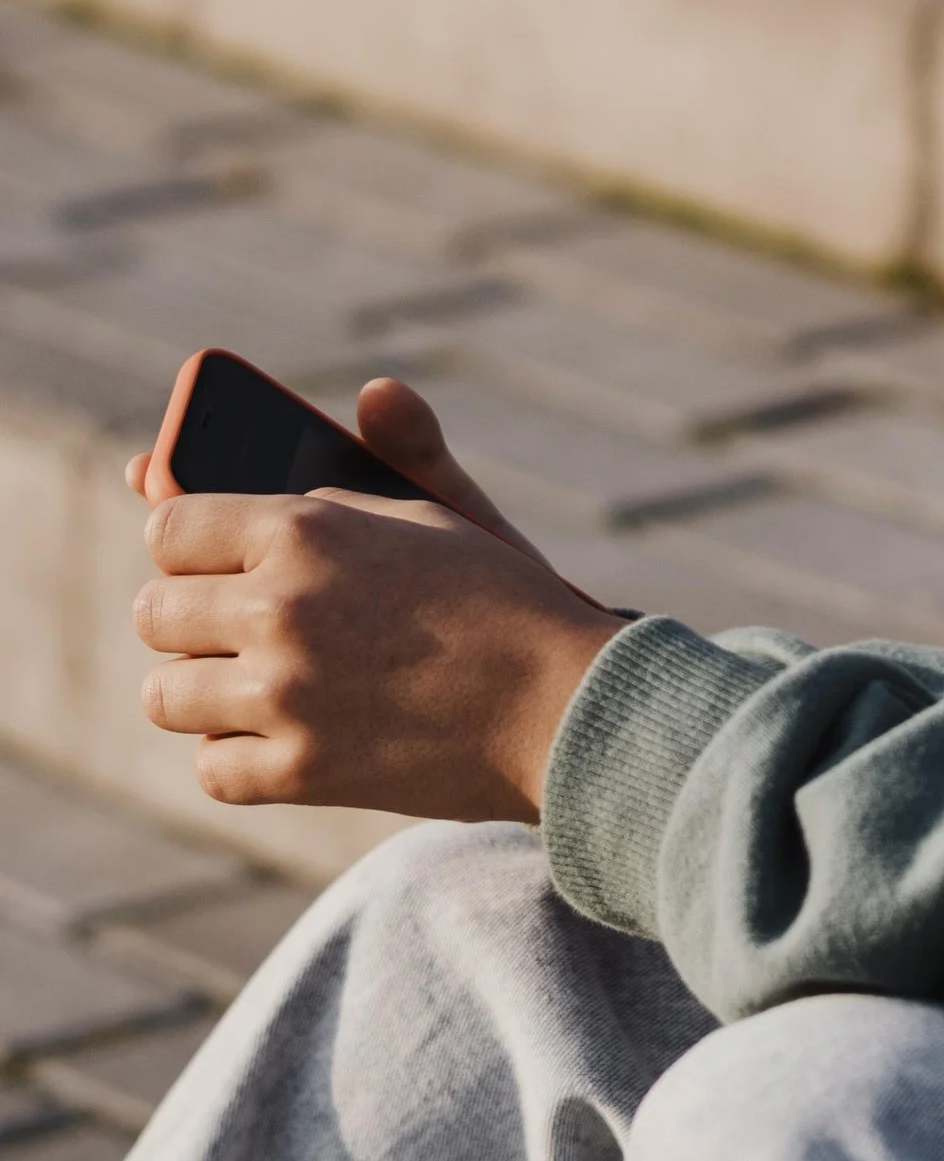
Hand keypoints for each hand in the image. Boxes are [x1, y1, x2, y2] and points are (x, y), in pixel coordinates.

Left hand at [129, 386, 623, 821]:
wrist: (570, 708)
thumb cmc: (514, 604)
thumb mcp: (455, 512)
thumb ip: (401, 451)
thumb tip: (376, 390)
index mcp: (307, 529)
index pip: (169, 524)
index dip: (188, 543)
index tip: (209, 559)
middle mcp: (279, 606)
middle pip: (155, 611)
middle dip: (193, 618)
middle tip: (243, 628)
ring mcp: (283, 693)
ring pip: (165, 694)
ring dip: (206, 691)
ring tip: (262, 687)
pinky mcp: (298, 770)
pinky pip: (211, 767)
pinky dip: (243, 759)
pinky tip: (293, 739)